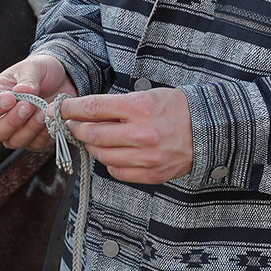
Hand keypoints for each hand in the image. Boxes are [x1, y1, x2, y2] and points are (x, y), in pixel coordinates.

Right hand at [0, 55, 76, 152]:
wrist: (63, 80)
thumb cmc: (40, 71)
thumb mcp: (34, 67)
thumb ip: (27, 78)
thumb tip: (22, 91)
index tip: (10, 98)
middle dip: (11, 121)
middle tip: (28, 106)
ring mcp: (16, 132)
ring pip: (13, 142)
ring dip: (29, 128)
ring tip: (42, 111)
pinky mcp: (34, 140)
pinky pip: (34, 145)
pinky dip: (43, 134)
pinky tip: (51, 120)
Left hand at [61, 88, 193, 183]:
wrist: (211, 130)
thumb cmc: (178, 108)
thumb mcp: (149, 96)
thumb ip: (118, 106)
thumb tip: (86, 113)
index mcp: (141, 107)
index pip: (93, 108)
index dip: (71, 109)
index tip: (60, 108)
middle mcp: (142, 133)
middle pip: (93, 134)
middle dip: (75, 128)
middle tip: (70, 124)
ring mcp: (147, 157)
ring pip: (102, 154)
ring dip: (90, 145)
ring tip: (90, 138)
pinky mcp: (153, 174)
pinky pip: (117, 171)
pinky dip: (108, 162)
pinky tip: (111, 153)